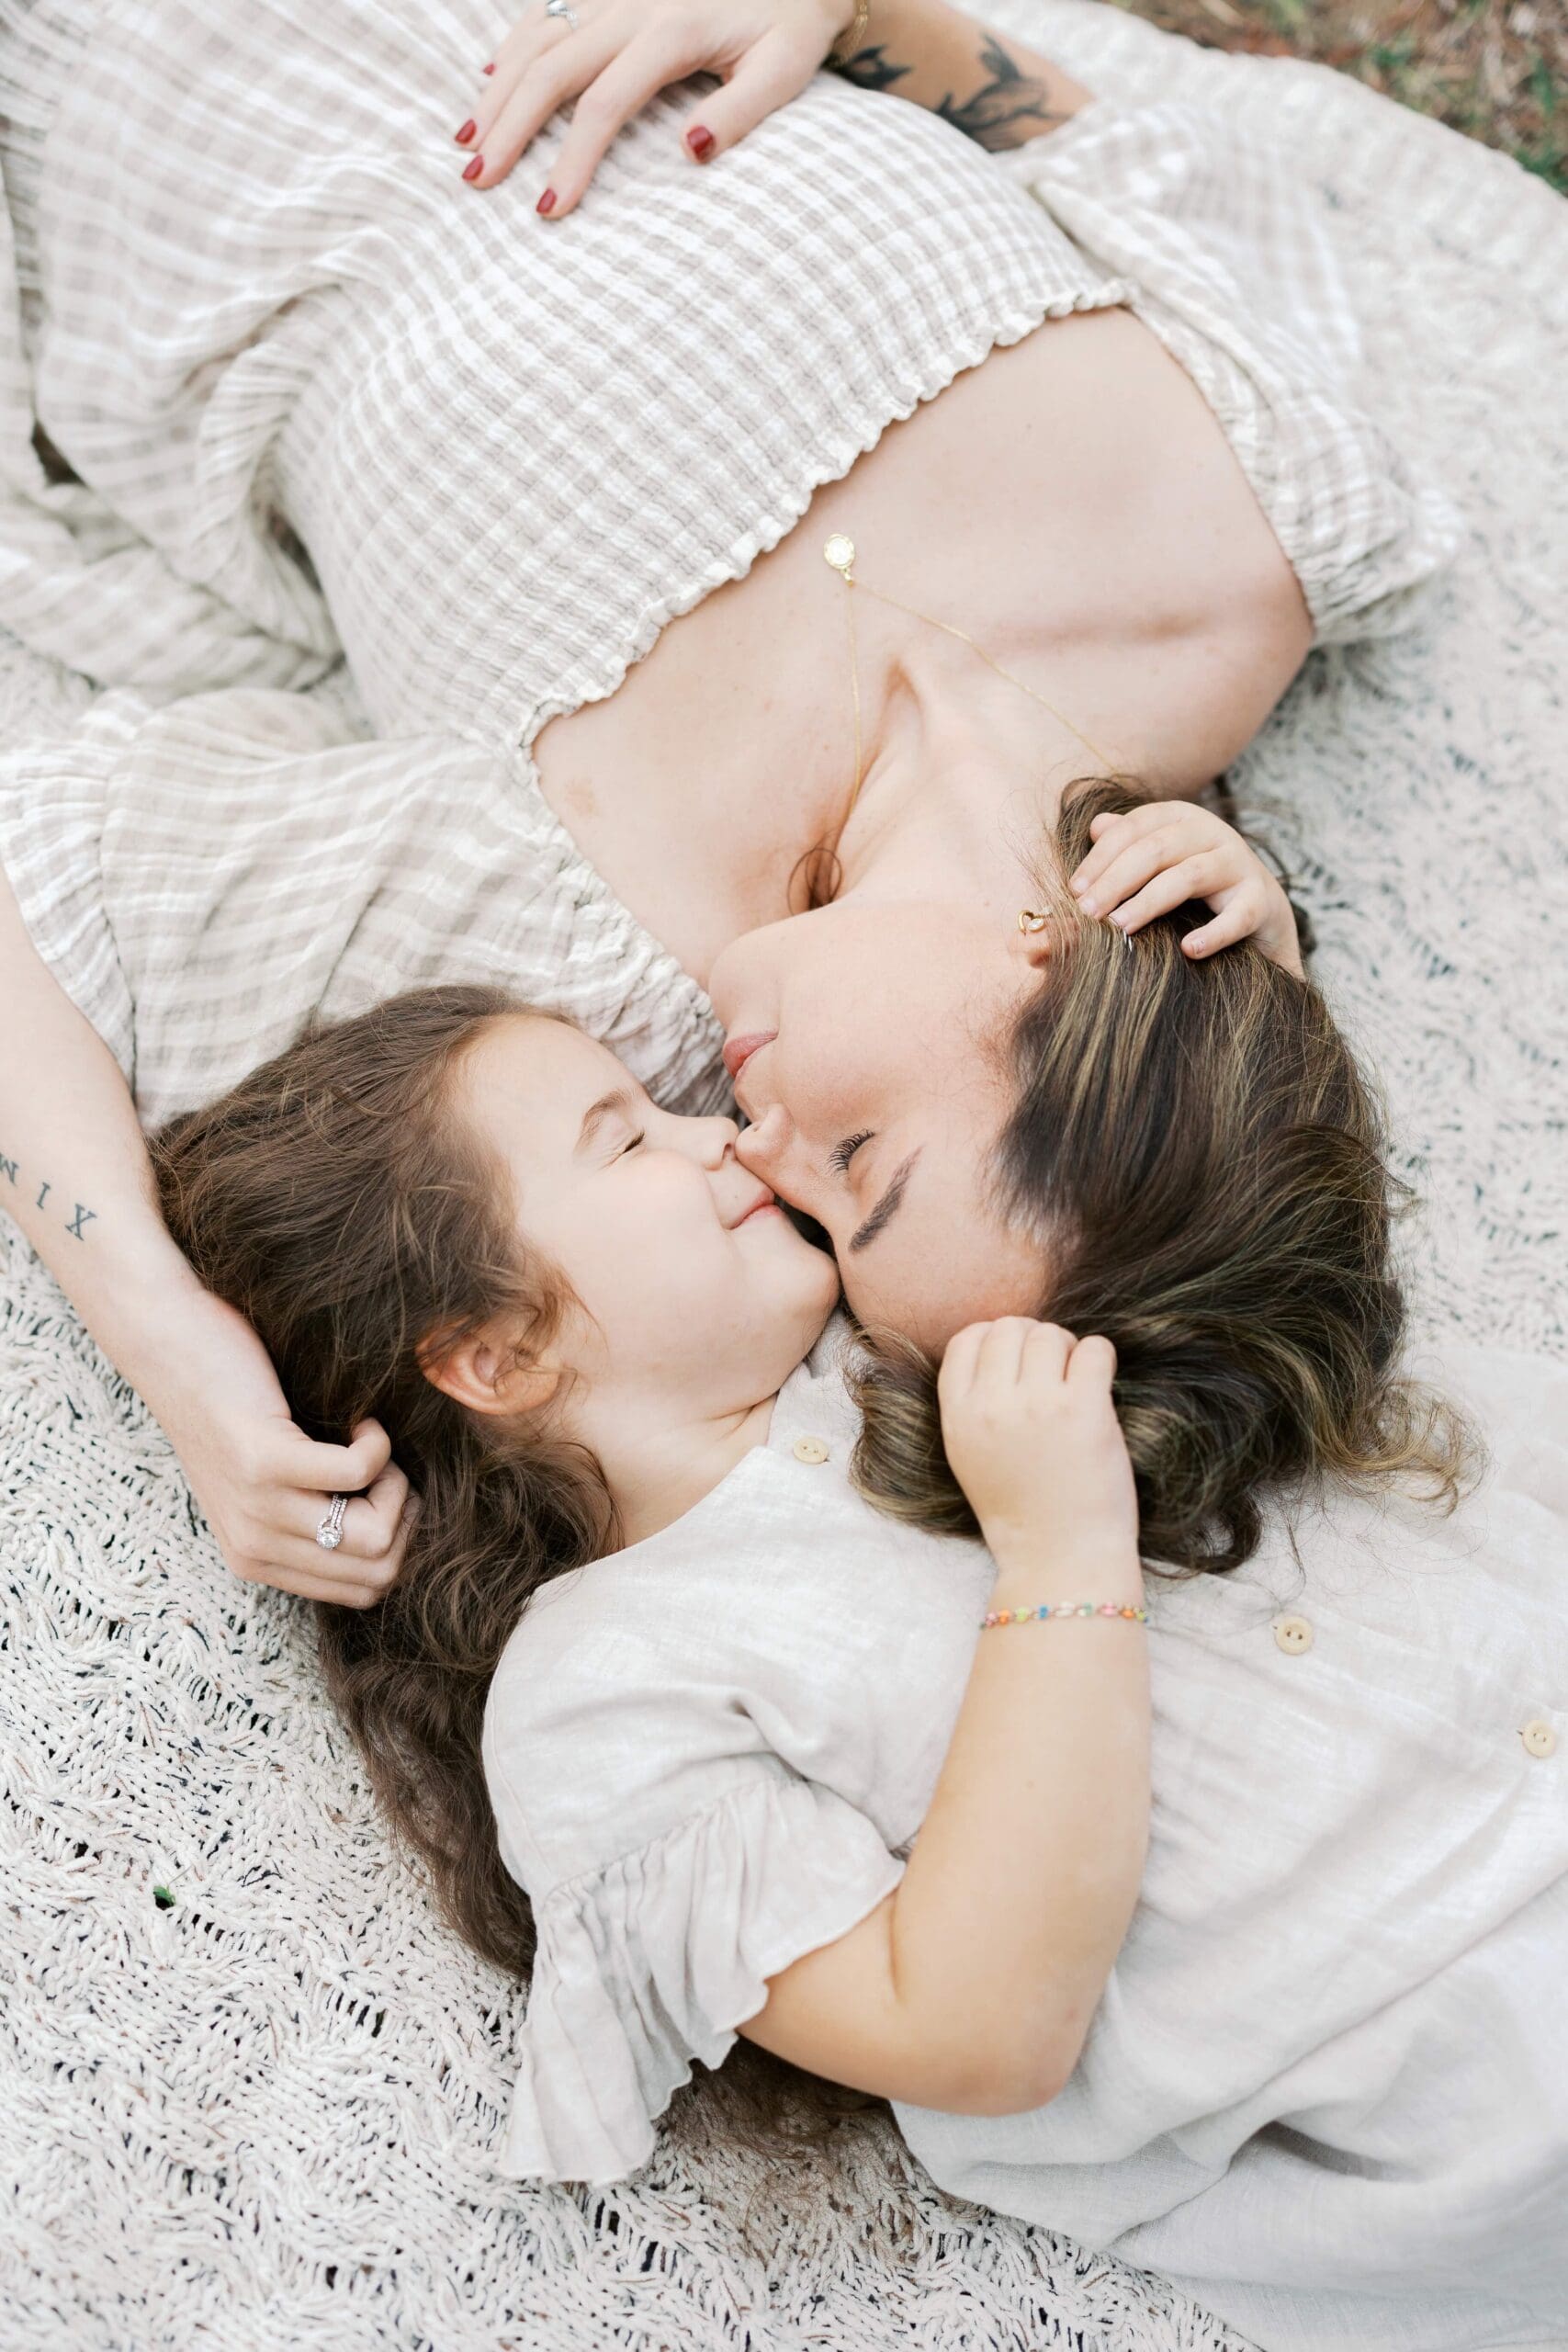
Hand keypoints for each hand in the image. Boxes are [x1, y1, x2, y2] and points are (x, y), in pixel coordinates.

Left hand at [142, 1286, 414, 1607]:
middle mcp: (253, 1547)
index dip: (397, 1540)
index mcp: (255, 1561)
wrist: (172, 1350)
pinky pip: (358, 1472)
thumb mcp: (260, 1487)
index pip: (363, 1592)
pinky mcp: (265, 1460)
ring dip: (393, 1481)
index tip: (381, 1491)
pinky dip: (375, 1443)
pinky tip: (358, 1422)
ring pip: (374, 1536)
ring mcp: (257, 1507)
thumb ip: (304, 1521)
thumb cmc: (231, 1407)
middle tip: (383, 1468)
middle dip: (404, 1516)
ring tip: (368, 1445)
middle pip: (378, 1572)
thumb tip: (391, 1534)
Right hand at [455, 0, 853, 208]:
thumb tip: (689, 153)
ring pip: (538, 35)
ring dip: (499, 89)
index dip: (571, 158)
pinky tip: (491, 81)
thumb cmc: (791, 25)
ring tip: (468, 142)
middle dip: (509, 125)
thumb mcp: (784, 70)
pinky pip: (549, 10)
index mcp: (671, 28)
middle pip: (552, 67)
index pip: (604, 103)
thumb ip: (739, 113)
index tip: (550, 209)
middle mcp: (631, 0)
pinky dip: (514, 46)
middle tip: (477, 180)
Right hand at [937, 1318, 1138, 1579]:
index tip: (1018, 1359)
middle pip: (1010, 1328)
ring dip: (1069, 1350)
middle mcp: (992, 1406)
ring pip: (1051, 1335)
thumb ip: (973, 1402)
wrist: (1060, 1559)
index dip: (995, 1338)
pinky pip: (1094, 1350)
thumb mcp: (969, 1455)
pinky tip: (1100, 1387)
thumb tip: (999, 1343)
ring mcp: (1038, 1406)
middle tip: (1055, 1371)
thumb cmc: (1022, 1510)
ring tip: (1077, 1383)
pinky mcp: (1084, 1411)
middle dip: (1035, 1339)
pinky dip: (1100, 1359)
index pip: (967, 1338)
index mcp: (958, 1417)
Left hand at [1067, 802, 1304, 976]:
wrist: (1261, 911)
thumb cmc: (1196, 887)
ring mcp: (1239, 864)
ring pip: (1189, 876)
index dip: (1100, 857)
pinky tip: (1188, 949)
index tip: (1074, 890)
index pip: (1134, 828)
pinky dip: (1214, 933)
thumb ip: (1127, 846)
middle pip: (1156, 849)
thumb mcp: (1160, 862)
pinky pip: (1238, 915)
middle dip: (1115, 881)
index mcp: (1180, 818)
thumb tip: (1094, 826)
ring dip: (1149, 902)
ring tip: (1120, 928)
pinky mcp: (1261, 899)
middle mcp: (1211, 832)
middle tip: (1087, 913)